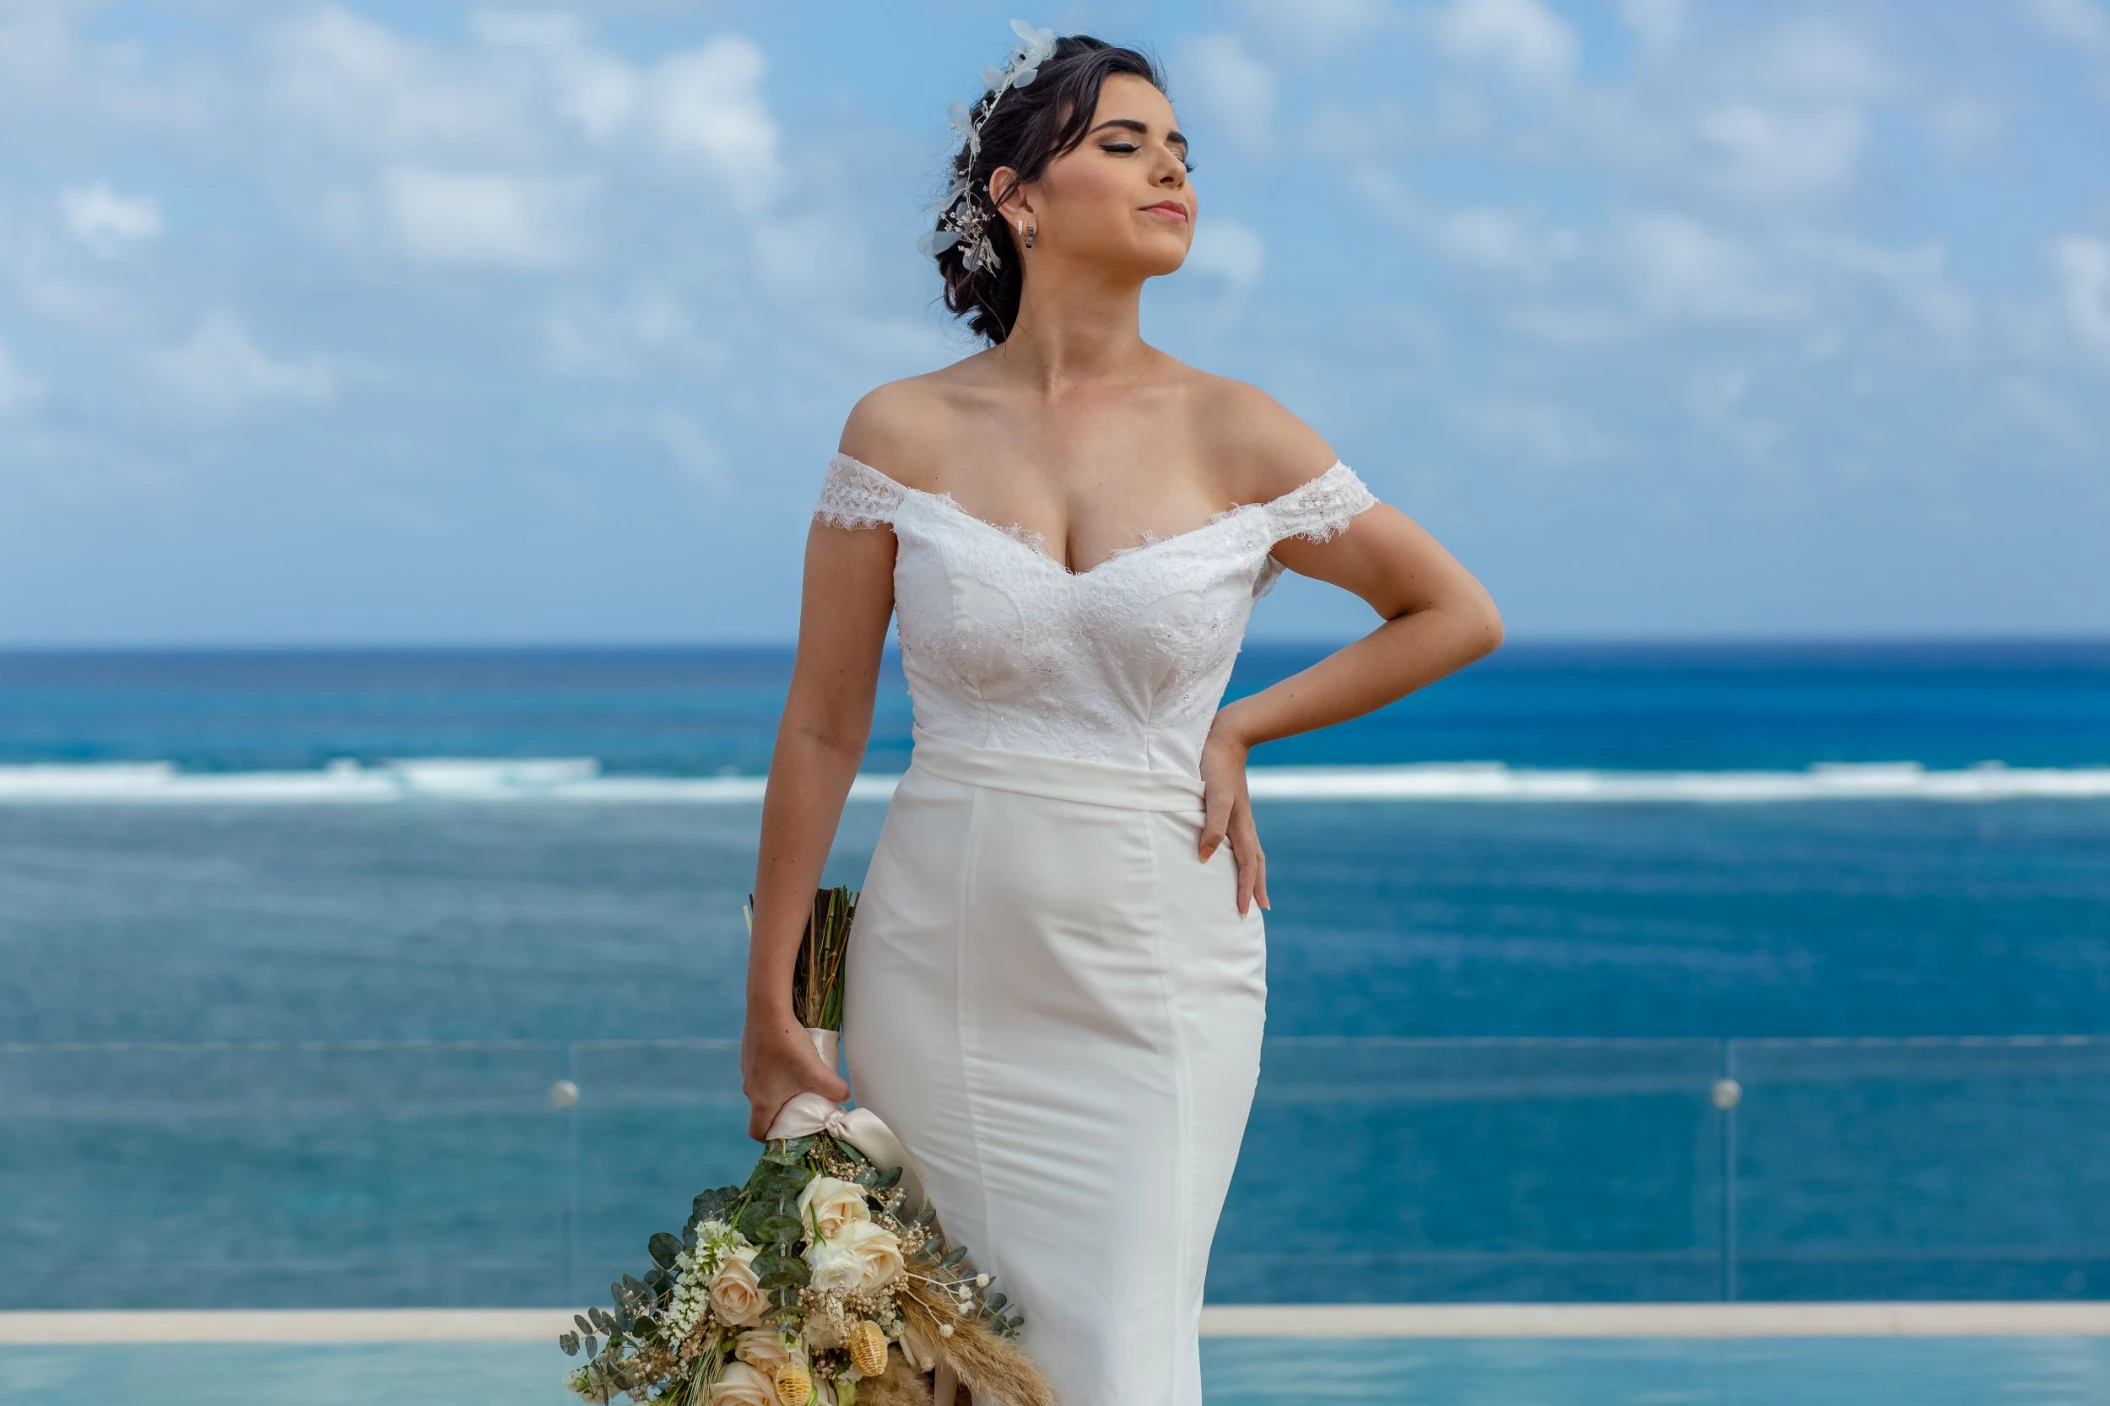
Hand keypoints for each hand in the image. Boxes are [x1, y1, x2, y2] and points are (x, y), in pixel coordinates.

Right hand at [740, 1001, 851, 1141]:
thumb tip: (845, 1097)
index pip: (757, 1132)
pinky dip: (773, 1073)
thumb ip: (834, 1089)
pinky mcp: (749, 1055)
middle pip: (762, 1111)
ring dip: (777, 1091)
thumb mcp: (816, 1071)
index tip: (787, 1134)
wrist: (768, 1011)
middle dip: (781, 1114)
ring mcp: (747, 1071)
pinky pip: (761, 1072)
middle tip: (801, 1107)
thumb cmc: (789, 1046)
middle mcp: (750, 1089)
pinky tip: (789, 1059)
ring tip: (798, 1081)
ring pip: (762, 1090)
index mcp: (762, 1101)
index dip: (770, 1138)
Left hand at [1199, 709, 1268, 915]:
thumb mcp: (1212, 796)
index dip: (1244, 889)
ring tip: (1253, 888)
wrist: (1226, 735)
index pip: (1246, 866)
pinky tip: (1235, 853)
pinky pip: (1243, 840)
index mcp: (1240, 825)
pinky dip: (1244, 855)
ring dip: (1253, 873)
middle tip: (1259, 910)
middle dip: (1256, 887)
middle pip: (1255, 863)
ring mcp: (1241, 815)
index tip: (1242, 912)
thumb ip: (1211, 826)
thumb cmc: (1214, 765)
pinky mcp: (1234, 807)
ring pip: (1252, 852)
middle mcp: (1244, 824)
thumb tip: (1207, 858)